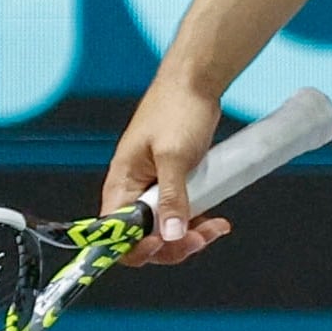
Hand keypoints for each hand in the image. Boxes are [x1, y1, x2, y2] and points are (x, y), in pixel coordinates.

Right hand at [101, 74, 235, 267]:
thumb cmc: (177, 109)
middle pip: (142, 237)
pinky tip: (216, 220)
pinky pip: (180, 213)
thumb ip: (172, 197)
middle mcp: (133, 189)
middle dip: (171, 245)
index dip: (136, 248)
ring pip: (165, 228)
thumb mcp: (174, 156)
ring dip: (188, 236)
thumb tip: (170, 235)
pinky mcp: (173, 182)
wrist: (195, 82)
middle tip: (198, 239)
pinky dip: (197, 222)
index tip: (162, 245)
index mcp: (121, 183)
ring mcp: (154, 187)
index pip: (115, 233)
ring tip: (215, 229)